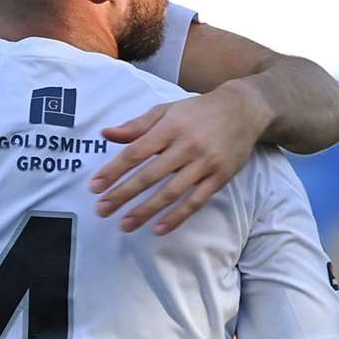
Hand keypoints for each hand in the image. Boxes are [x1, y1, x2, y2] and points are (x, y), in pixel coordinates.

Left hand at [91, 82, 268, 233]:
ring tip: (125, 224)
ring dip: (146, 211)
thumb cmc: (197, 111)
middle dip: (123, 195)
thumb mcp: (165, 110)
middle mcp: (187, 146)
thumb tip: (105, 134)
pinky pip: (196, 201)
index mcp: (170, 127)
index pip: (136, 153)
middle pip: (150, 175)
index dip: (113, 171)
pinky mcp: (220, 177)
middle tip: (102, 210)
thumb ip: (136, 125)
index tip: (95, 186)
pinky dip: (177, 216)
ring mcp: (205, 163)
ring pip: (171, 192)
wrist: (244, 110)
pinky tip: (159, 228)